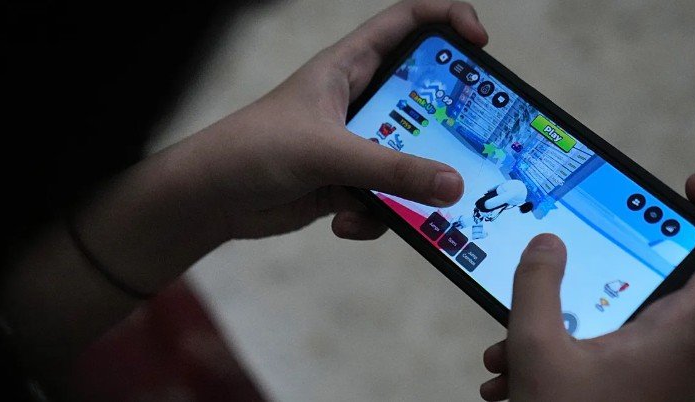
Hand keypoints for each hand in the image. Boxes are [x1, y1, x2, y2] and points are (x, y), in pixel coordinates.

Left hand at [186, 0, 487, 240]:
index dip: (447, 20)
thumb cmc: (255, 148)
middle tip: (471, 141)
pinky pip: (386, 196)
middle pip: (422, 98)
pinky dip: (375, 214)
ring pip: (409, 156)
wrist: (213, 198)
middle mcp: (359, 101)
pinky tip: (344, 222)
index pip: (406, 24)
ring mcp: (356, 144)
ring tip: (412, 203)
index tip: (481, 43)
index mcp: (349, 67)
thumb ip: (391, 168)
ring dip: (411, 183)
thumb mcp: (327, 150)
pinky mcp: (349, 182)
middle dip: (445, 123)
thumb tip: (452, 185)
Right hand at [480, 174, 694, 400]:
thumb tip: (547, 243)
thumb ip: (538, 284)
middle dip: (589, 277)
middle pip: (657, 282)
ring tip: (507, 346)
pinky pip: (606, 349)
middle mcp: (682, 348)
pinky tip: (511, 374)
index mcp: (679, 332)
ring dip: (560, 322)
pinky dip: (562, 350)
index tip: (690, 185)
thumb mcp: (538, 347)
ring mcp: (662, 369)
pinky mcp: (640, 385)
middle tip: (557, 264)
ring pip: (618, 320)